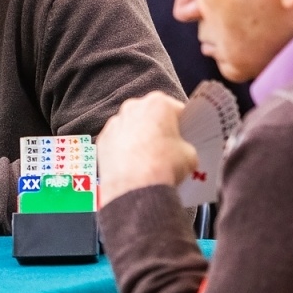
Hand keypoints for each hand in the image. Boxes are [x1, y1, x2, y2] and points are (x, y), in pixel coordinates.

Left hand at [96, 92, 198, 206]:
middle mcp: (133, 107)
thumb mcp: (190, 155)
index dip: (182, 124)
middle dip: (158, 129)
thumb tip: (181, 151)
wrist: (136, 189)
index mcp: (158, 103)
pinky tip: (133, 165)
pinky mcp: (103, 139)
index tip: (183, 135)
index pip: (176, 110)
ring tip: (148, 159)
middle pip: (150, 115)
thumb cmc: (164, 166)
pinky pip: (117, 140)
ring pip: (132, 127)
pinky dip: (124, 149)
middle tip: (166, 148)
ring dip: (139, 138)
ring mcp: (115, 122)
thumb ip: (185, 145)